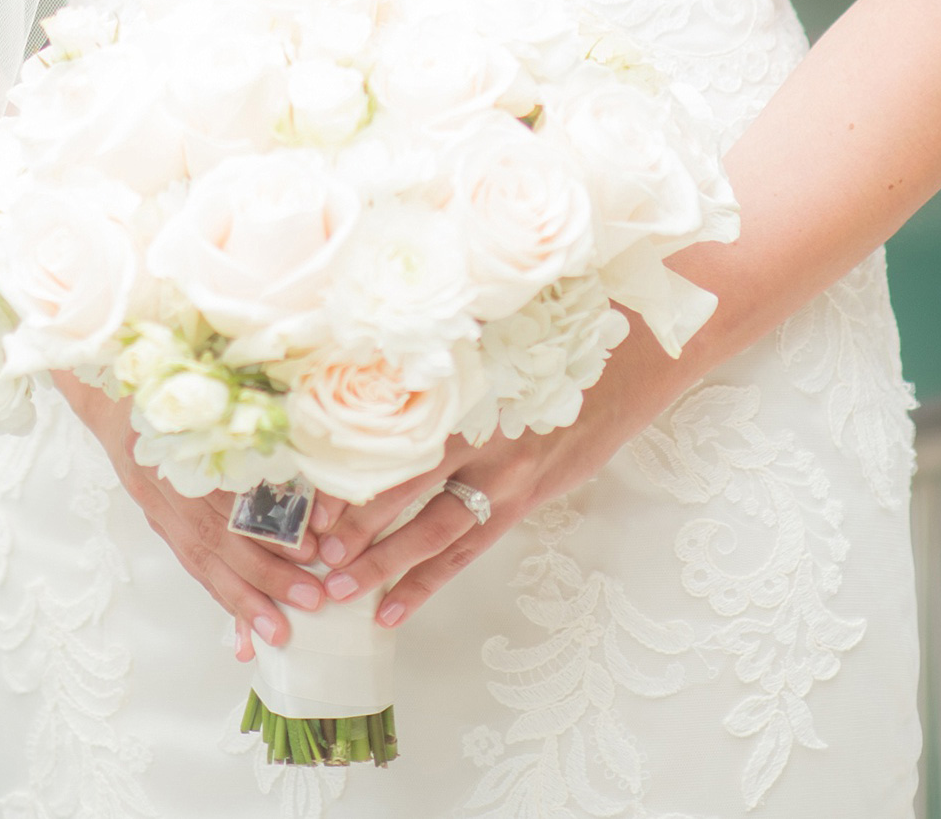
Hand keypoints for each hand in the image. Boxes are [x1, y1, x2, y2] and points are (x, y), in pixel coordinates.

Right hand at [50, 373, 323, 650]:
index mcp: (173, 445)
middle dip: (263, 577)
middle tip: (310, 599)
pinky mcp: (157, 517)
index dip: (265, 530)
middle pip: (212, 540)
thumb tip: (304, 443)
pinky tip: (241, 625)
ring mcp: (154, 504)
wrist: (107, 383)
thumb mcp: (202, 382)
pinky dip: (218, 591)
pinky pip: (189, 561)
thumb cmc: (165, 374)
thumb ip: (244, 412)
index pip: (223, 500)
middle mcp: (160, 483)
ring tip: (278, 630)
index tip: (310, 548)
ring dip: (240, 598)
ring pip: (199, 560)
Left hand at [249, 326, 678, 641]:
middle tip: (309, 552)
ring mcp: (505, 473)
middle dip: (355, 522)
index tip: (307, 494)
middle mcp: (482, 434)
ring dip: (384, 562)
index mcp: (466, 389)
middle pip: (406, 486)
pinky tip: (393, 607)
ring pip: (433, 529)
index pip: (395, 437)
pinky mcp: (524, 498)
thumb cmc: (558, 334)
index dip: (351, 469)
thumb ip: (442, 353)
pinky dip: (427, 582)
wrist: (633, 356)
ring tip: (339, 589)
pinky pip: (467, 550)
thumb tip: (371, 353)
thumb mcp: (496, 332)